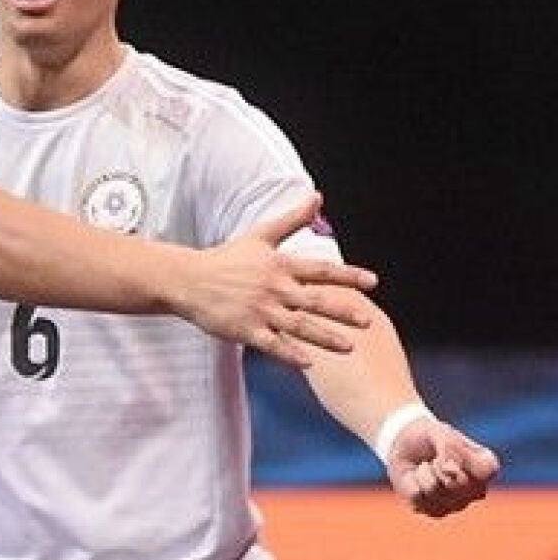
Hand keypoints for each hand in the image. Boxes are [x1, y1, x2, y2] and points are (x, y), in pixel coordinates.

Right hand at [183, 193, 377, 367]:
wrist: (188, 279)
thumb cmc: (226, 259)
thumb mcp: (260, 235)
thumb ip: (292, 219)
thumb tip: (318, 197)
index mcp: (279, 266)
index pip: (320, 270)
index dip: (347, 275)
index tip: (372, 282)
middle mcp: (273, 289)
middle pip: (314, 301)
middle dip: (342, 311)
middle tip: (367, 320)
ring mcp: (259, 311)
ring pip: (298, 326)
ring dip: (324, 337)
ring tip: (348, 347)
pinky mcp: (244, 329)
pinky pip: (271, 344)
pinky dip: (289, 354)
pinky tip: (308, 363)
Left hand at [387, 419, 500, 516]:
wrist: (403, 448)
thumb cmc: (427, 438)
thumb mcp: (438, 431)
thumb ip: (448, 444)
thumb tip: (448, 467)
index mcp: (487, 468)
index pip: (485, 471)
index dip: (461, 457)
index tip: (450, 448)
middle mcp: (477, 491)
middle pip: (460, 483)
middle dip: (439, 465)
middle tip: (434, 459)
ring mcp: (457, 505)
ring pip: (436, 491)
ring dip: (424, 472)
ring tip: (426, 468)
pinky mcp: (434, 511)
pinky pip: (418, 497)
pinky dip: (412, 482)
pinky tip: (417, 479)